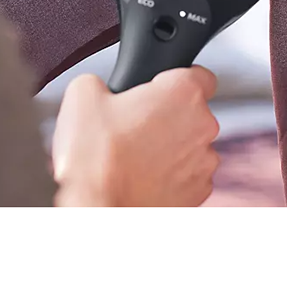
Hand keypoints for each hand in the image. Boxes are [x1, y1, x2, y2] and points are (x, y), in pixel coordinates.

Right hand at [52, 67, 220, 206]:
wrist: (97, 211)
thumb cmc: (94, 155)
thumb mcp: (82, 93)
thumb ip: (103, 80)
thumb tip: (103, 90)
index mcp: (183, 93)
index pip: (200, 75)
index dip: (176, 80)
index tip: (158, 89)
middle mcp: (203, 126)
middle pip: (192, 113)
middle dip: (167, 117)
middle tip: (132, 127)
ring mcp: (203, 163)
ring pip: (190, 146)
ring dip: (169, 148)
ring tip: (133, 157)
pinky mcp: (198, 194)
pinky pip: (187, 176)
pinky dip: (170, 176)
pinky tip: (141, 178)